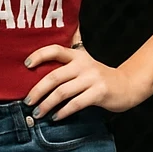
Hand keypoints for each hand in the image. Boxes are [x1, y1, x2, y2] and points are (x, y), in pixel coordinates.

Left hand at [23, 43, 139, 118]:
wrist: (127, 85)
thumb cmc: (99, 75)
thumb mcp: (85, 59)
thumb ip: (70, 51)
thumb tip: (57, 34)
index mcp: (77, 55)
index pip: (55, 50)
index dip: (39, 55)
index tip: (26, 65)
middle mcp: (83, 64)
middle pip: (54, 76)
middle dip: (37, 90)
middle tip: (27, 101)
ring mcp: (92, 79)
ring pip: (62, 92)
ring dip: (47, 104)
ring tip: (38, 113)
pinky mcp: (99, 93)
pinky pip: (76, 104)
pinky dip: (63, 112)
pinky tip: (55, 117)